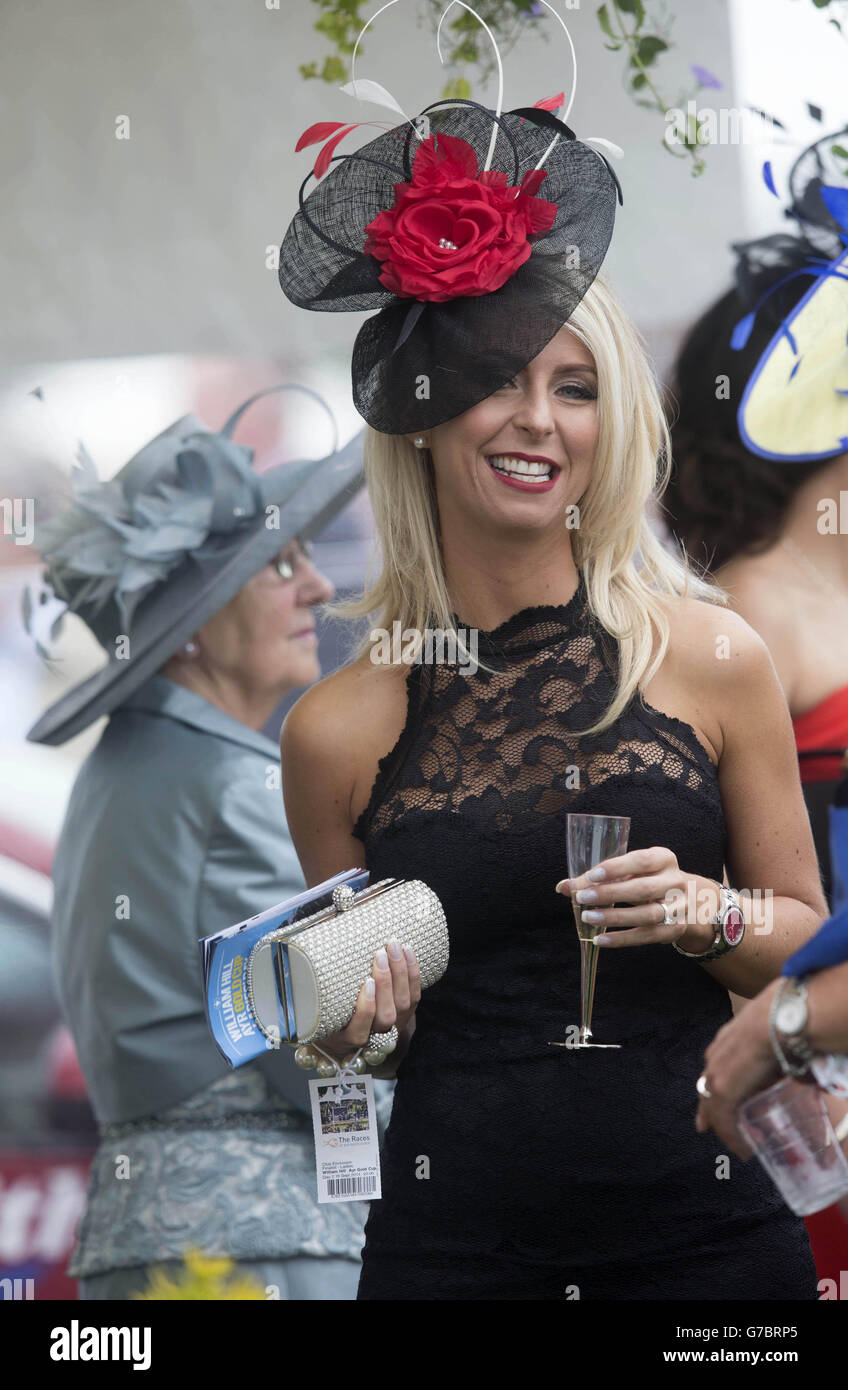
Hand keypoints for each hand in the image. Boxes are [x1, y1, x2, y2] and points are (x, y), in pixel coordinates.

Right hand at [318, 940, 420, 1062]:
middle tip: (379, 954)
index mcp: (347, 1036)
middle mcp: (373, 1034)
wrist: (354, 1023)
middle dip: (386, 982)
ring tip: (393, 948)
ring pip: (404, 1004)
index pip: (359, 1030)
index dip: (366, 1008)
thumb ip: (315, 980)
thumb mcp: (319, 1003)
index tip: (366, 983)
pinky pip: (415, 995)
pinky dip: (413, 973)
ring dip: (401, 974)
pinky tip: (407, 952)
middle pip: (386, 1015)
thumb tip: (307, 938)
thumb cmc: (330, 1007)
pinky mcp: (408, 1013)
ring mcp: (393, 1025)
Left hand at [556, 846, 715, 951]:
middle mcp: (676, 881)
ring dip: (615, 917)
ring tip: (588, 917)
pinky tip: (600, 939)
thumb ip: (598, 877)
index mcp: (664, 859)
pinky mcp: (675, 930)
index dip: (617, 868)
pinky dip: (621, 939)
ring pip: (647, 915)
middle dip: (611, 893)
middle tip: (582, 897)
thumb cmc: (646, 879)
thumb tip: (563, 887)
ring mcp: (679, 907)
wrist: (684, 900)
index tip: (592, 876)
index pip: (641, 861)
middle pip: (644, 889)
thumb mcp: (629, 871)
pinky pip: (646, 936)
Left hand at [694, 978, 782, 1156]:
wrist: (779, 1020)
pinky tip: (742, 1150)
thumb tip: (807, 1078)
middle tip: (707, 1127)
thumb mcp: (779, 1043)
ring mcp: (715, 1073)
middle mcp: (715, 1057)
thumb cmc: (785, 1025)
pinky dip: (733, 1137)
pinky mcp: (722, 1090)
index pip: (714, 1068)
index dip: (714, 1085)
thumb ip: (786, 1062)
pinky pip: (724, 1121)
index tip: (712, 1096)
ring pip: (714, 1108)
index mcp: (726, 1041)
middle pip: (707, 1088)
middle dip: (708, 1109)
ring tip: (739, 1146)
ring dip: (725, 1129)